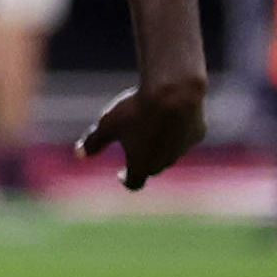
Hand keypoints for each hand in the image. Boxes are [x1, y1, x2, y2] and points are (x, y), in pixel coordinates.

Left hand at [76, 70, 207, 189]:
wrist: (175, 93)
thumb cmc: (137, 110)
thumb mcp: (108, 124)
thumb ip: (93, 141)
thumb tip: (79, 154)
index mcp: (142, 165)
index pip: (134, 182)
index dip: (126, 180)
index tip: (121, 175)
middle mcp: (165, 162)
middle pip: (152, 168)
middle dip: (143, 163)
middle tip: (135, 153)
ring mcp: (183, 148)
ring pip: (170, 153)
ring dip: (160, 147)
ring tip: (150, 131)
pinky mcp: (197, 133)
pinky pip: (184, 136)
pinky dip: (176, 132)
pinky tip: (171, 118)